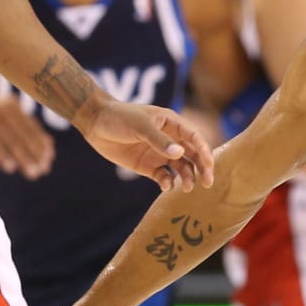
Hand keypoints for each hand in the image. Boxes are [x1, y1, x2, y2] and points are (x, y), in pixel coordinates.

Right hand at [0, 90, 53, 178]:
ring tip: (32, 174)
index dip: (42, 144)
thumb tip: (50, 144)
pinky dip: (2, 156)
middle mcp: (3, 109)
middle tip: (43, 171)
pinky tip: (11, 168)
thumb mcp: (6, 113)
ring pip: (12, 141)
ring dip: (24, 159)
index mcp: (13, 106)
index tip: (49, 160)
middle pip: (24, 136)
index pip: (32, 127)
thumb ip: (26, 125)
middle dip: (35, 154)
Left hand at [79, 101, 214, 191]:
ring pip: (181, 168)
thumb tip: (180, 153)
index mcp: (172, 124)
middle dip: (202, 169)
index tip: (208, 165)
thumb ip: (160, 140)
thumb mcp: (141, 126)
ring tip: (187, 188)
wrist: (96, 123)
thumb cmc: (120, 117)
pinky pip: (164, 177)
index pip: (195, 138)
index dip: (204, 151)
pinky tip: (166, 186)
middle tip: (208, 183)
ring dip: (187, 178)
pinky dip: (168, 183)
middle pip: (193, 155)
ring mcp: (160, 154)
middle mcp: (170, 140)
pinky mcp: (149, 166)